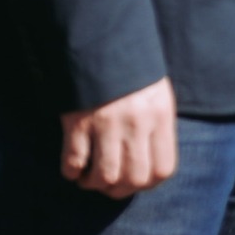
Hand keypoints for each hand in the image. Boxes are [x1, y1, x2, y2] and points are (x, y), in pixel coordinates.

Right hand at [60, 77, 176, 197]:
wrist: (103, 45)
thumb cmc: (133, 74)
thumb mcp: (157, 96)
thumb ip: (157, 130)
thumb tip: (149, 170)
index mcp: (161, 115)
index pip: (163, 169)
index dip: (148, 182)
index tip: (136, 180)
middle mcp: (137, 122)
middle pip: (133, 178)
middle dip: (119, 189)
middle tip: (109, 182)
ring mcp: (107, 123)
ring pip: (104, 176)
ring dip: (94, 183)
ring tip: (90, 176)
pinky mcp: (78, 122)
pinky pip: (74, 163)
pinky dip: (71, 172)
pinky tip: (74, 166)